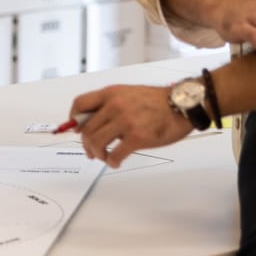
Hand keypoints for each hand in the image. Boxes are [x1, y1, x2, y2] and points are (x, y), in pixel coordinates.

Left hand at [69, 85, 191, 167]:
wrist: (181, 104)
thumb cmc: (158, 101)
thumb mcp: (128, 94)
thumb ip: (110, 105)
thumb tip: (93, 122)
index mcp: (111, 93)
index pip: (80, 104)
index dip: (74, 120)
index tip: (76, 129)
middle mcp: (115, 105)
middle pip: (86, 129)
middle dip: (86, 144)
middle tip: (92, 151)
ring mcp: (125, 121)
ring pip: (96, 143)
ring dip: (97, 154)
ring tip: (105, 157)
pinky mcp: (137, 137)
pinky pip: (114, 155)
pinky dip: (111, 162)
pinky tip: (116, 161)